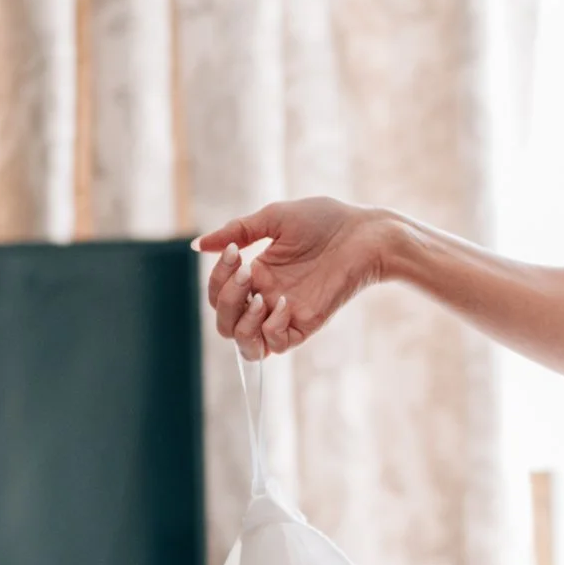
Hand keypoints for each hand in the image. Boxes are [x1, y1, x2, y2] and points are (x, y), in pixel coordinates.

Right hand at [195, 198, 392, 355]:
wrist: (366, 232)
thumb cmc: (325, 221)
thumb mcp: (273, 220)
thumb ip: (237, 232)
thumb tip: (198, 246)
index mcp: (256, 275)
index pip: (218, 294)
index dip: (217, 278)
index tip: (235, 251)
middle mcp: (266, 298)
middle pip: (225, 323)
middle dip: (225, 299)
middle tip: (247, 271)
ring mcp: (286, 314)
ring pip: (245, 344)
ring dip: (241, 322)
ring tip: (258, 296)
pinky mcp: (307, 323)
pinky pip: (277, 344)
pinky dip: (271, 327)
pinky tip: (283, 302)